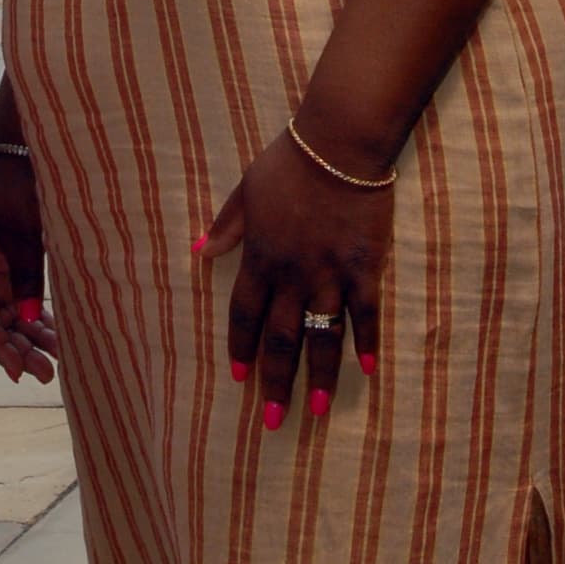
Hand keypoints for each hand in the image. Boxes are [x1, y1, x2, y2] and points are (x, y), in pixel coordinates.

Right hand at [0, 154, 59, 385]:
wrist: (24, 157)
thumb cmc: (20, 193)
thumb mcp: (25, 237)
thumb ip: (27, 278)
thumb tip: (30, 321)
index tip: (18, 373)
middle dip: (20, 350)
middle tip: (47, 374)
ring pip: (12, 314)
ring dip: (31, 336)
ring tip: (56, 361)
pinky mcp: (15, 261)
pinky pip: (23, 299)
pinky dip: (36, 316)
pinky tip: (53, 333)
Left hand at [202, 131, 390, 430]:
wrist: (339, 143)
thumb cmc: (290, 162)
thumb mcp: (246, 189)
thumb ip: (227, 225)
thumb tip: (198, 250)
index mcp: (261, 256)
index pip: (245, 313)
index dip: (241, 346)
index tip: (238, 377)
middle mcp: (292, 273)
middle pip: (280, 337)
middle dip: (274, 381)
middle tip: (271, 420)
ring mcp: (329, 273)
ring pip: (321, 336)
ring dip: (317, 376)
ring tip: (315, 411)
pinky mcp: (364, 267)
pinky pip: (365, 314)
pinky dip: (365, 342)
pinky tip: (367, 370)